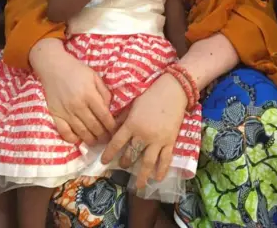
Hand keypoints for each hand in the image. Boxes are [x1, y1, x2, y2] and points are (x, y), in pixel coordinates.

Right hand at [30, 38, 116, 144]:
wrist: (53, 67)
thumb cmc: (76, 70)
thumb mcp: (94, 76)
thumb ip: (104, 92)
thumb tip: (109, 108)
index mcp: (89, 94)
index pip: (104, 116)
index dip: (111, 126)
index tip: (116, 131)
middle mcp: (78, 105)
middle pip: (94, 126)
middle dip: (103, 135)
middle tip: (108, 138)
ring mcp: (65, 111)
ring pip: (81, 131)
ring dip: (91, 139)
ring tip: (96, 142)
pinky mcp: (55, 114)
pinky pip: (64, 132)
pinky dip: (72, 138)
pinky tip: (79, 139)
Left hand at [101, 74, 187, 188]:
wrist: (173, 91)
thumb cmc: (150, 95)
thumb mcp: (133, 104)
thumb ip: (123, 118)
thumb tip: (112, 129)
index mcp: (132, 124)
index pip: (117, 143)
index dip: (109, 154)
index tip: (103, 162)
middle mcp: (143, 135)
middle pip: (131, 154)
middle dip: (125, 162)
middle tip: (123, 166)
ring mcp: (158, 140)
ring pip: (147, 162)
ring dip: (142, 175)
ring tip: (139, 185)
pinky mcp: (170, 141)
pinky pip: (165, 159)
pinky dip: (162, 170)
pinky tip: (158, 178)